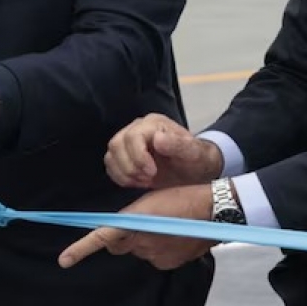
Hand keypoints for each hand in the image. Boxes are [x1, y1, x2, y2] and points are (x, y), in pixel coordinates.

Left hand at [59, 184, 215, 270]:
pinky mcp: (166, 263)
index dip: (80, 250)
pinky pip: (154, 257)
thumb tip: (120, 233)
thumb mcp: (150, 202)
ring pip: (138, 249)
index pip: (102, 238)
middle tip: (143, 220)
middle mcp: (141, 244)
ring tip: (164, 224)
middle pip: (120, 244)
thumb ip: (132, 221)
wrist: (212, 211)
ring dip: (144, 240)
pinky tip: (173, 237)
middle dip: (124, 236)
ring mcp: (154, 256)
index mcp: (134, 225)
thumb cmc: (181, 198)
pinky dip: (159, 248)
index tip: (63, 261)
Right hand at [105, 114, 222, 189]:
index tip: (152, 173)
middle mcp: (137, 128)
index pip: (132, 136)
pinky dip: (121, 177)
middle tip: (148, 178)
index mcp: (153, 124)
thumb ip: (177, 145)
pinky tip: (138, 182)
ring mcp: (128, 141)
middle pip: (116, 144)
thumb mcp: (193, 153)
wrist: (195, 170)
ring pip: (111, 155)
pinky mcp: (124, 155)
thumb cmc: (196, 159)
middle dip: (130, 166)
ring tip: (145, 181)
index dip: (138, 157)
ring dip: (125, 173)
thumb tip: (157, 139)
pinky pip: (110, 165)